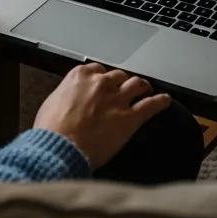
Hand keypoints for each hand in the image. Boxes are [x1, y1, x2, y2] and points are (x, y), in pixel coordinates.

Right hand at [33, 62, 169, 169]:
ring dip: (142, 87)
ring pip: (137, 84)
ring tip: (146, 90)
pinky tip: (165, 101)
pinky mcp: (129, 118)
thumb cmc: (51, 130)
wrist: (59, 147)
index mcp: (80, 76)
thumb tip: (69, 101)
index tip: (104, 83)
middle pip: (118, 76)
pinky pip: (150, 105)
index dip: (103, 78)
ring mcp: (117, 99)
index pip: (98, 70)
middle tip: (124, 90)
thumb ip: (66, 96)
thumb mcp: (52, 104)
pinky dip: (160, 101)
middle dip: (122, 83)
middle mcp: (100, 84)